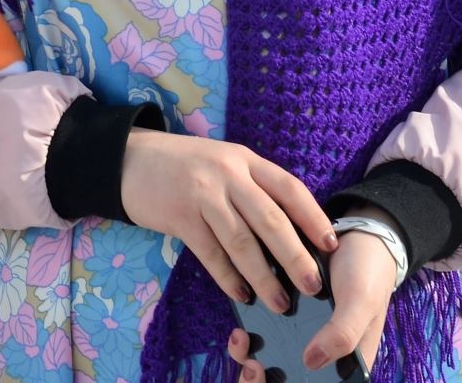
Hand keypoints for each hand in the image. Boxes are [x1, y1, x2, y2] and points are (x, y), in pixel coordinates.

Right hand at [119, 129, 336, 313]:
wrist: (129, 159)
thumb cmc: (184, 166)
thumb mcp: (223, 163)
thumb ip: (252, 188)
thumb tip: (289, 234)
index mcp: (244, 159)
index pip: (289, 188)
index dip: (313, 217)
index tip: (331, 245)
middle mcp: (227, 173)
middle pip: (270, 219)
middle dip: (295, 257)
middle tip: (314, 287)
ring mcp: (202, 194)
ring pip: (242, 242)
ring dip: (263, 277)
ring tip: (280, 303)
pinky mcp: (179, 216)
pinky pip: (210, 253)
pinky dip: (228, 277)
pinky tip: (240, 294)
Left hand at [225, 207, 397, 377]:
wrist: (356, 235)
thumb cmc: (366, 273)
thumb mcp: (361, 302)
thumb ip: (343, 334)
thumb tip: (310, 362)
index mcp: (346, 361)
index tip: (266, 374)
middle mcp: (323, 353)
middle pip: (287, 378)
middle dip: (262, 379)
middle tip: (251, 365)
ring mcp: (302, 336)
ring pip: (272, 361)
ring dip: (251, 359)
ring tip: (241, 341)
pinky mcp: (285, 315)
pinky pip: (265, 334)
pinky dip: (250, 334)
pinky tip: (239, 328)